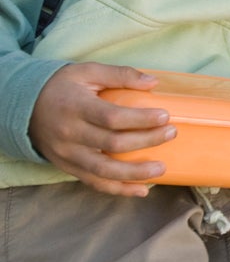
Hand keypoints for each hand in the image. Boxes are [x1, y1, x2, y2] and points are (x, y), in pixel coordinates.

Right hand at [29, 62, 173, 196]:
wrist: (25, 107)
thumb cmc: (62, 87)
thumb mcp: (87, 71)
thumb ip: (120, 75)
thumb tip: (153, 81)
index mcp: (77, 108)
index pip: (112, 117)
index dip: (140, 119)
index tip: (165, 116)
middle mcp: (70, 134)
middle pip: (112, 143)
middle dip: (146, 141)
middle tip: (171, 133)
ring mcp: (68, 154)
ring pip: (104, 170)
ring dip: (135, 173)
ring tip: (161, 169)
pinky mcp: (68, 167)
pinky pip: (94, 182)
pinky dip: (118, 189)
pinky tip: (141, 190)